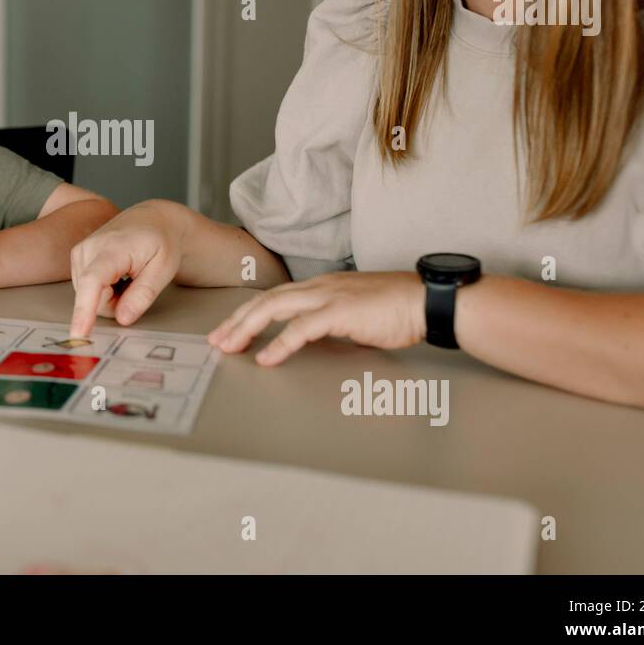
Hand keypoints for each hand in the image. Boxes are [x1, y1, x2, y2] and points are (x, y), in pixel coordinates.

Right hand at [69, 201, 185, 336]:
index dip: (84, 310)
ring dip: (111, 296)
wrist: (153, 220)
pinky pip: (87, 290)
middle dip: (116, 303)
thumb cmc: (160, 242)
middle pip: (94, 298)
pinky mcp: (77, 257)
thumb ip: (143, 295)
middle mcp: (89, 248)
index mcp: (113, 248)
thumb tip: (123, 318)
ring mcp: (80, 252)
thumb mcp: (164, 269)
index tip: (78, 333)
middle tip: (137, 283)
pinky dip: (104, 290)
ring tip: (128, 275)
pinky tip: (117, 274)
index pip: (92, 282)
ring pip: (89, 297)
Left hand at [207, 271, 426, 364]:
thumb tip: (314, 337)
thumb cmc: (399, 309)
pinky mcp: (340, 312)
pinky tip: (266, 358)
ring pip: (274, 308)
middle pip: (265, 301)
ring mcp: (328, 297)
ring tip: (229, 346)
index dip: (248, 313)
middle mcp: (319, 287)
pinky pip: (301, 329)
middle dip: (236, 321)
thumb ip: (332, 322)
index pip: (274, 297)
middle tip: (216, 340)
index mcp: (322, 286)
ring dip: (247, 328)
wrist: (427, 301)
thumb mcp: (356, 314)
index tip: (229, 330)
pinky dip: (280, 343)